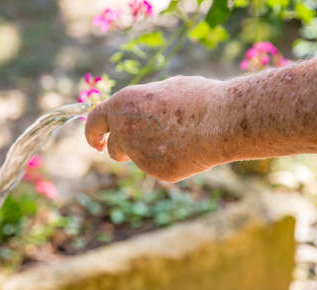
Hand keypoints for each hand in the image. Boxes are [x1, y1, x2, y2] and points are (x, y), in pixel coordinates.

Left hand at [85, 76, 232, 181]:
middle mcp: (125, 129)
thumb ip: (143, 106)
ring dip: (148, 153)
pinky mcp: (156, 171)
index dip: (93, 133)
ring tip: (178, 139)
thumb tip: (138, 114)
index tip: (98, 143)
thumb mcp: (164, 91)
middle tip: (137, 146)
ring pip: (137, 159)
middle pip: (114, 148)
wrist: (223, 120)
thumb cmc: (198, 98)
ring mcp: (139, 153)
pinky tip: (189, 150)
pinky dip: (170, 161)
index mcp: (123, 104)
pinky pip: (158, 167)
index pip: (94, 122)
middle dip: (122, 149)